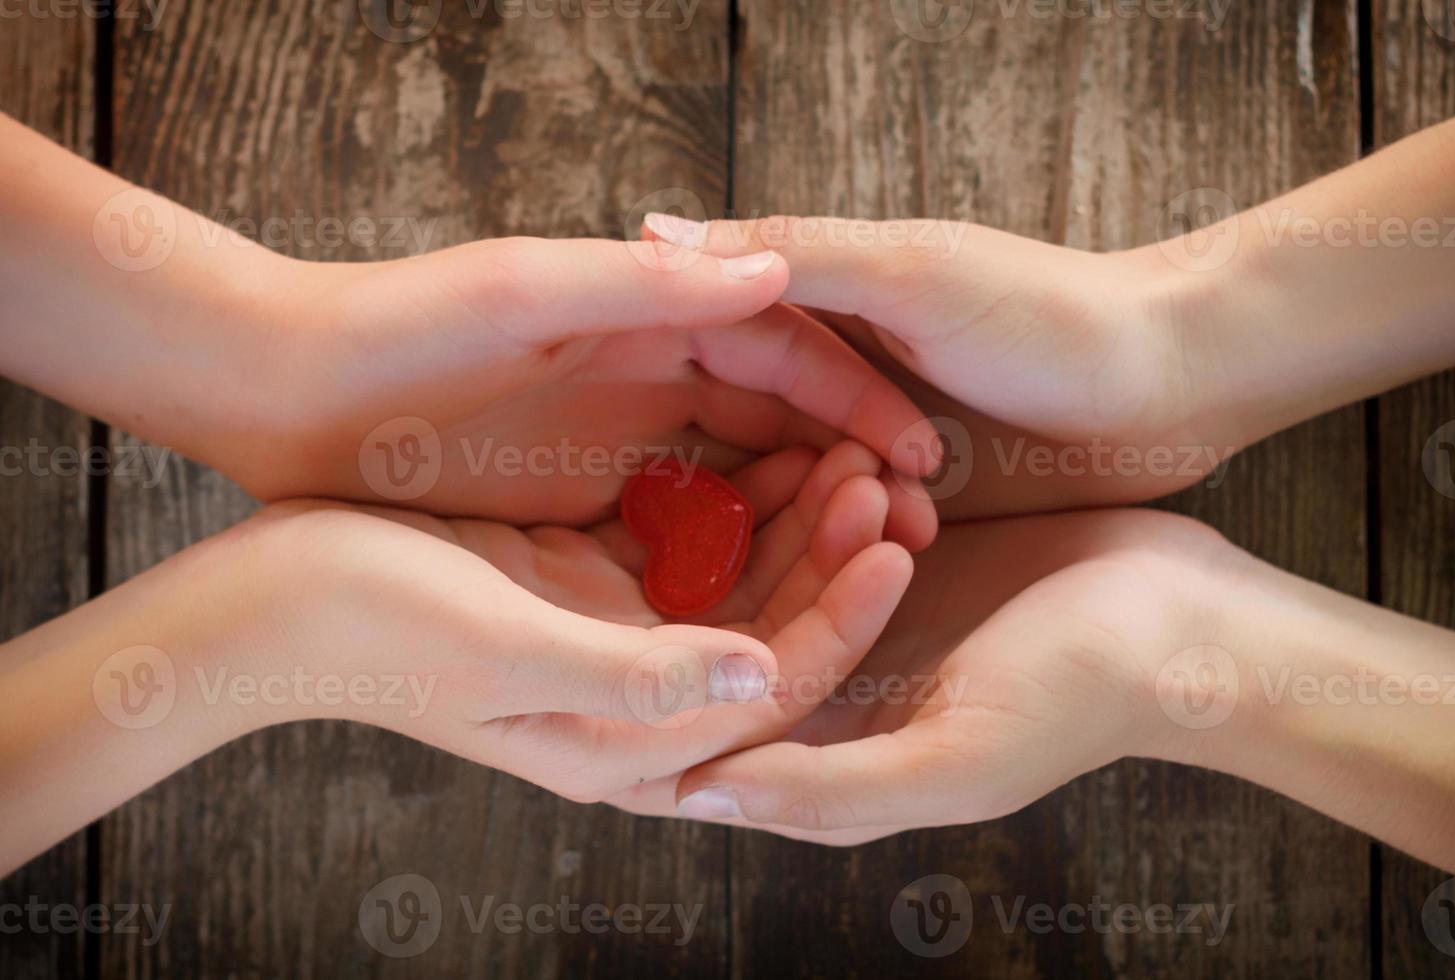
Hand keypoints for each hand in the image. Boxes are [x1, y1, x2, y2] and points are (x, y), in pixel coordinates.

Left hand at [236, 238, 940, 545]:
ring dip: (801, 523)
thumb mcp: (525, 294)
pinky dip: (728, 559)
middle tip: (911, 531)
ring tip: (862, 570)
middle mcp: (650, 376)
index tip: (924, 457)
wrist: (288, 393)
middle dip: (848, 472)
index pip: (786, 352)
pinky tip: (767, 601)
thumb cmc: (401, 328)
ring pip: (739, 485)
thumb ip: (649, 287)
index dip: (860, 402)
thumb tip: (781, 270)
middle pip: (780, 423)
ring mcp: (620, 443)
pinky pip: (680, 534)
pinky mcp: (585, 501)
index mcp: (651, 314)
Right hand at [295, 440, 918, 802]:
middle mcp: (629, 700)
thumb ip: (633, 674)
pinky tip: (774, 443)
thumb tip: (759, 678)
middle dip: (834, 561)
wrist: (265, 598)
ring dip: (796, 523)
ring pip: (739, 582)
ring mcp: (610, 639)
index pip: (766, 691)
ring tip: (849, 452)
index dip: (839, 619)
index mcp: (617, 744)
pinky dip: (734, 499)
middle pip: (768, 634)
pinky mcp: (585, 585)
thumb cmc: (368, 627)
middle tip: (886, 477)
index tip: (892, 541)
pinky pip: (687, 542)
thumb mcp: (502, 648)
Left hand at [609, 508, 1454, 872]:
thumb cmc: (1081, 700)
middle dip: (767, 570)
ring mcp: (869, 628)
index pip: (718, 726)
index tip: (659, 602)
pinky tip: (861, 449)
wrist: (1184, 618)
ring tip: (847, 468)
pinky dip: (847, 495)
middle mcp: (838, 693)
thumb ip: (824, 790)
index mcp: (833, 756)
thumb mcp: (952, 761)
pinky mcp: (900, 566)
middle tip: (788, 507)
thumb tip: (689, 797)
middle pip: (750, 631)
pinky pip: (838, 530)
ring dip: (810, 519)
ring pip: (791, 568)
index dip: (683, 671)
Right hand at [644, 213, 1211, 517]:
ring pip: (799, 492)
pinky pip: (858, 529)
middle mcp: (828, 368)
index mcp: (815, 297)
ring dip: (815, 518)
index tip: (633, 452)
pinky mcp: (911, 493)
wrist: (1172, 386)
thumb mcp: (911, 272)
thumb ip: (793, 256)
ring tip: (853, 529)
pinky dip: (864, 544)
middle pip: (743, 431)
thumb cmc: (1048, 312)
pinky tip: (886, 556)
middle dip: (750, 478)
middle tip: (737, 526)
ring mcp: (869, 435)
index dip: (669, 393)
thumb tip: (647, 232)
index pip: (708, 346)